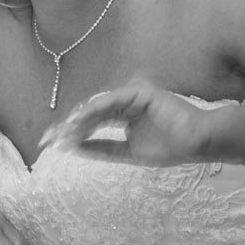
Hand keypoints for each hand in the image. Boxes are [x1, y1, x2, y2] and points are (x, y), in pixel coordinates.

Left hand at [41, 78, 220, 167]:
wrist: (198, 142)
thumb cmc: (170, 148)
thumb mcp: (129, 153)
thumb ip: (104, 148)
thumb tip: (76, 148)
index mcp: (123, 116)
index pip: (91, 122)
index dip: (70, 132)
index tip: (49, 145)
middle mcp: (124, 102)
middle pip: (90, 113)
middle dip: (67, 126)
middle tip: (46, 139)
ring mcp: (131, 95)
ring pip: (98, 107)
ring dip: (78, 120)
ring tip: (62, 133)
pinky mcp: (139, 91)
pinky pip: (112, 100)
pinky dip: (95, 110)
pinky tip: (81, 121)